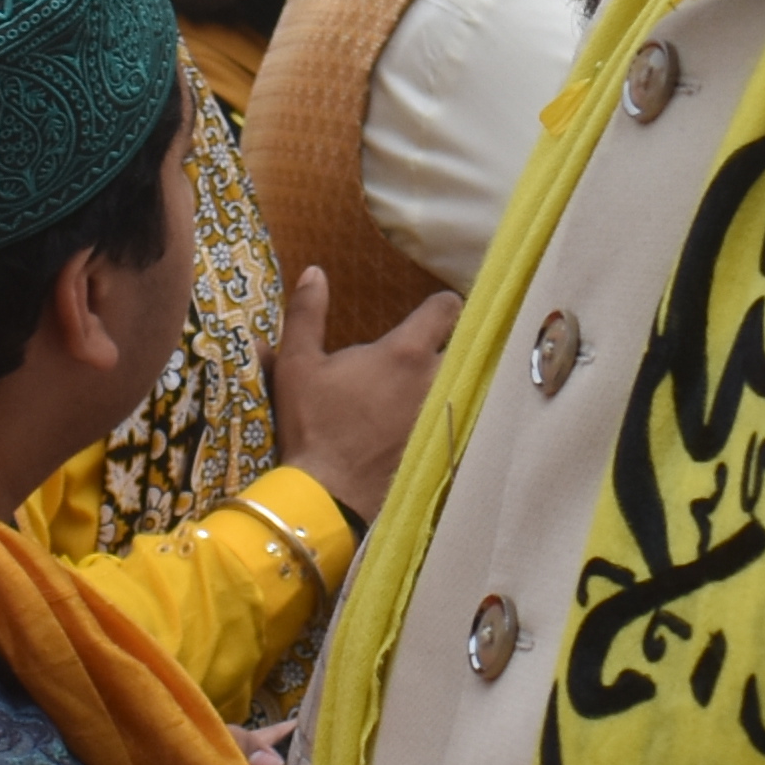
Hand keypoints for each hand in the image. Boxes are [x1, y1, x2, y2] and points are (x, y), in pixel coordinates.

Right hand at [268, 267, 457, 524]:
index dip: (442, 306)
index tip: (433, 311)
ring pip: (467, 384)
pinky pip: (462, 420)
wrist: (328, 494)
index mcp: (406, 352)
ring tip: (438, 384)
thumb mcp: (297, 365)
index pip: (447, 309)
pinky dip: (456, 415)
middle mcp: (436, 380)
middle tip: (436, 348)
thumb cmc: (312, 425)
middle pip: (465, 347)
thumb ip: (307, 314)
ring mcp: (444, 416)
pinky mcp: (444, 447)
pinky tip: (441, 420)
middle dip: (455, 344)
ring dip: (457, 379)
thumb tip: (315, 271)